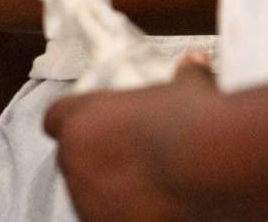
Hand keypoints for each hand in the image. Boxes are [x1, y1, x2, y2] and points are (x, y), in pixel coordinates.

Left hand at [44, 53, 220, 221]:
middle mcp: (73, 156)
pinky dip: (124, 215)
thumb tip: (195, 61)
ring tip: (151, 190)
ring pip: (88, 194)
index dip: (73, 124)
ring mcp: (85, 195)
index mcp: (81, 117)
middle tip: (133, 164)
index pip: (56, 119)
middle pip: (73, 159)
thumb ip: (182, 77)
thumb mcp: (186, 90)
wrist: (211, 163)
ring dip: (109, 192)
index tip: (94, 130)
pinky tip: (155, 209)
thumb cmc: (194, 119)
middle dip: (96, 161)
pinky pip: (105, 218)